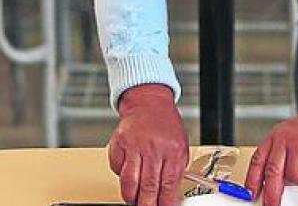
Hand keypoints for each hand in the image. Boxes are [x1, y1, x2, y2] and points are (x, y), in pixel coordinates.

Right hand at [107, 84, 188, 205]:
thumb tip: (172, 194)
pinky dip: (120, 177)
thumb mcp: (181, 145)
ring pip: (129, 181)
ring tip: (134, 200)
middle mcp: (153, 148)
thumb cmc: (166, 124)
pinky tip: (127, 177)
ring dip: (131, 196)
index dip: (165, 202)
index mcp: (172, 150)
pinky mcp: (119, 144)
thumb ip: (177, 169)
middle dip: (147, 204)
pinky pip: (116, 168)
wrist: (149, 102)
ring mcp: (134, 146)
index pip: (168, 184)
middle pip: (148, 186)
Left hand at [245, 108, 297, 205]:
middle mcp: (286, 138)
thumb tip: (275, 183)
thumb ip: (282, 157)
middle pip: (273, 172)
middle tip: (272, 205)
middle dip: (272, 194)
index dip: (252, 179)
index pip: (259, 160)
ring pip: (297, 177)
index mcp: (276, 136)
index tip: (250, 193)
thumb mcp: (291, 138)